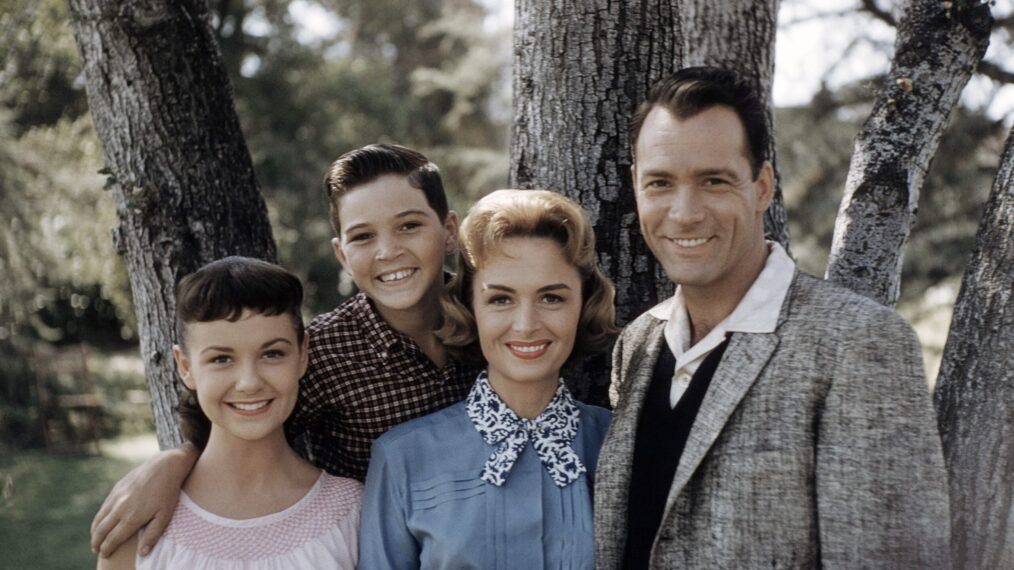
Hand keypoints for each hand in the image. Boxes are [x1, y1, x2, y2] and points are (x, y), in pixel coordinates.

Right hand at [91, 442, 198, 557]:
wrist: (165, 466)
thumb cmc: (167, 492)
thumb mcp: (165, 516)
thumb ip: (152, 535)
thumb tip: (142, 553)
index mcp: (132, 517)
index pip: (113, 538)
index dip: (107, 549)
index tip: (104, 555)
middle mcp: (120, 508)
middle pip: (102, 530)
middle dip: (97, 542)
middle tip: (96, 550)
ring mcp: (116, 497)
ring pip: (99, 518)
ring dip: (94, 531)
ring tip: (95, 539)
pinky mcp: (117, 488)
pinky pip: (103, 506)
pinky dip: (98, 517)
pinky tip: (100, 521)